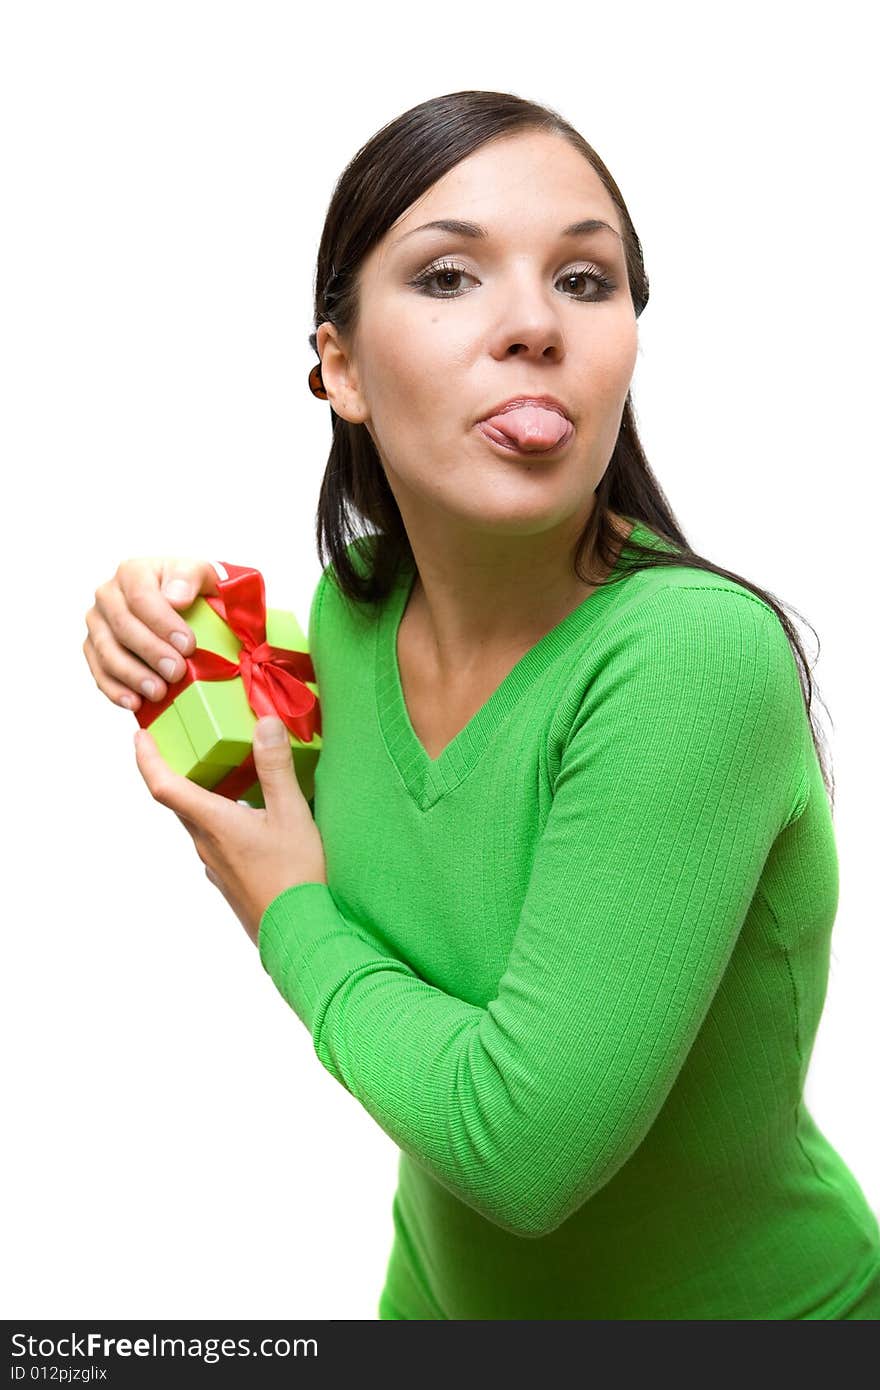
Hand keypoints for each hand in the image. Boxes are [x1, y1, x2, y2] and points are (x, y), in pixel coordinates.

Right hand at [83, 556, 219, 712]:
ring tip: (158, 692)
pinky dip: (115, 690)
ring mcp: (97, 623)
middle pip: (123, 626)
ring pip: (107, 652)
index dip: (162, 623)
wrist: (181, 604)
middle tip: (177, 672)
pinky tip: (134, 702)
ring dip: (133, 675)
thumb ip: (190, 577)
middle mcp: (108, 595)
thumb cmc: (191, 590)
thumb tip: (175, 598)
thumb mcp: (202, 574)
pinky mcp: (94, 649)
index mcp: (132, 573)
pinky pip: (99, 672)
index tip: (187, 645)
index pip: (141, 597)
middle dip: (151, 652)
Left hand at [134, 714, 327, 946]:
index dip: (147, 759)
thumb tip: (263, 722)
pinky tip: (252, 820)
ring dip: (204, 797)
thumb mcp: (291, 814)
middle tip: (185, 744)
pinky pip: (217, 842)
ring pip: (200, 823)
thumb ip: (275, 767)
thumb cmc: (294, 877)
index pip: (164, 786)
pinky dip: (223, 820)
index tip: (139, 737)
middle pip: (180, 802)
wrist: (300, 934)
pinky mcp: (230, 880)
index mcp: (213, 823)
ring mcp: (216, 866)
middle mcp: (206, 844)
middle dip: (177, 772)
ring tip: (226, 776)